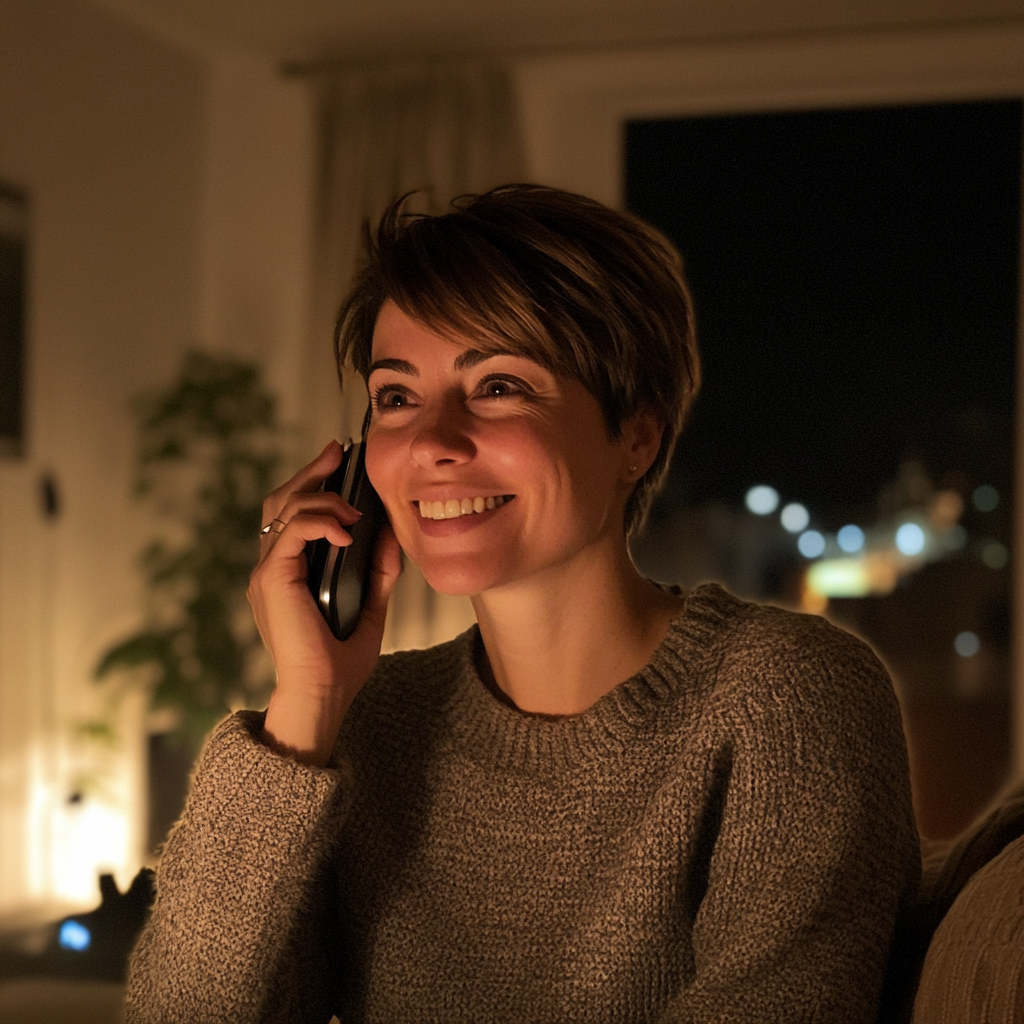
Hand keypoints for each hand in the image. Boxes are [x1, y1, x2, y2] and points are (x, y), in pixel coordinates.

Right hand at [247, 440, 401, 764]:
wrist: (323, 694)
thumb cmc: (341, 660)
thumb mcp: (371, 605)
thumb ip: (379, 570)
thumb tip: (394, 533)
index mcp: (289, 571)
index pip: (292, 513)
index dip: (313, 482)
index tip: (340, 461)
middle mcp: (272, 567)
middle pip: (280, 501)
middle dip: (310, 472)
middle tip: (338, 453)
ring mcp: (267, 572)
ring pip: (283, 509)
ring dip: (322, 497)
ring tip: (354, 506)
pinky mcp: (272, 580)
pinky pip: (292, 533)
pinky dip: (320, 523)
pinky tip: (348, 532)